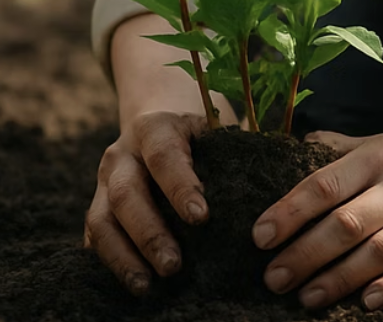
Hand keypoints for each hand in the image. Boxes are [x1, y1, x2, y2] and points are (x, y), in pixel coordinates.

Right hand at [83, 111, 209, 295]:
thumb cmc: (196, 134)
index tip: (201, 216)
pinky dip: (110, 262)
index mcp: (154, 127)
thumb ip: (225, 155)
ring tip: (146, 285)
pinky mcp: (97, 207)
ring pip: (102, 221)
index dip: (180, 186)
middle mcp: (122, 154)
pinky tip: (132, 281)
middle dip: (149, 233)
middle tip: (173, 265)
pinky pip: (95, 238)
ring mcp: (103, 182)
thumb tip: (257, 194)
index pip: (164, 156)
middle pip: (126, 193)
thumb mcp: (210, 130)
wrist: (156, 126)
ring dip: (123, 257)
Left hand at [252, 122, 382, 309]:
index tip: (260, 236)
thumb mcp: (377, 140)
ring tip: (307, 298)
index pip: (324, 186)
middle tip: (274, 279)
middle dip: (305, 254)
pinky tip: (368, 302)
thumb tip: (294, 146)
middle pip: (346, 223)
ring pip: (378, 250)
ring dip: (340, 278)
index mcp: (375, 158)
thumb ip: (337, 147)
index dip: (290, 211)